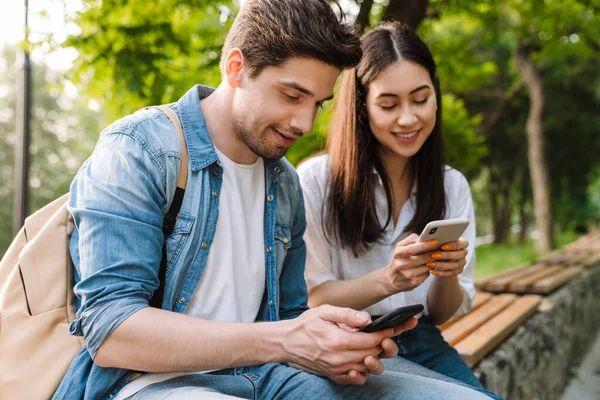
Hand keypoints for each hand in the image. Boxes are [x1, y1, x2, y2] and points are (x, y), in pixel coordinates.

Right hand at [285, 305, 415, 384]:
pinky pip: (356, 379)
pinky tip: (365, 361)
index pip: (371, 340)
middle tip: (389, 334)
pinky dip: (365, 372)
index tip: (395, 325)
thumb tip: (367, 319)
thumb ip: (347, 314)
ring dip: (376, 357)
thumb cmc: (305, 324)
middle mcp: (339, 358)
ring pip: (367, 367)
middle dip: (385, 344)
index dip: (386, 332)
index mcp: (338, 341)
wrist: (286, 342)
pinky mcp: (334, 375)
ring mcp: (336, 369)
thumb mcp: (324, 311)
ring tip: (378, 345)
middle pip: (372, 355)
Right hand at [382, 233, 439, 293]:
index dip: (423, 245)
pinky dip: (429, 270)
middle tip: (440, 250)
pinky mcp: (413, 283)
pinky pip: (426, 274)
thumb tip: (425, 237)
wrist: (390, 280)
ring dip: (433, 262)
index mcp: (397, 254)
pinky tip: (429, 267)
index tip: (434, 242)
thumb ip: (410, 241)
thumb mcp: (399, 249)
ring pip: (426, 267)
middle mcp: (400, 265)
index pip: (410, 249)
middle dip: (432, 254)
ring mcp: (407, 275)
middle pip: (420, 258)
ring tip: (437, 257)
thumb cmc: (398, 261)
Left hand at [426, 237, 468, 277]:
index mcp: (462, 243)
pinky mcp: (458, 271)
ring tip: (430, 264)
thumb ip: (438, 240)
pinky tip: (433, 271)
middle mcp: (464, 253)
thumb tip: (431, 241)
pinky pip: (451, 273)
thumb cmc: (438, 245)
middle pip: (459, 255)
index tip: (442, 246)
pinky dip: (441, 272)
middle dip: (446, 255)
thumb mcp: (439, 242)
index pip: (464, 243)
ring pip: (455, 265)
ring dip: (441, 265)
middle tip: (433, 255)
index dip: (454, 245)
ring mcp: (462, 262)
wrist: (440, 257)